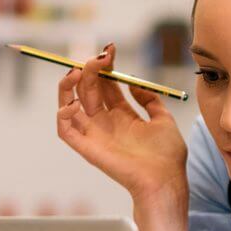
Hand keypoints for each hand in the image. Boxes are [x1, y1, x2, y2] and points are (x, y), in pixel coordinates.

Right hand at [57, 43, 187, 201]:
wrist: (165, 180)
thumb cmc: (167, 156)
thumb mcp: (164, 120)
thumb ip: (150, 100)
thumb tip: (135, 84)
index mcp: (123, 115)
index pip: (107, 85)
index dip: (106, 66)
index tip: (110, 50)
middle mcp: (106, 122)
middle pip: (88, 88)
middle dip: (90, 69)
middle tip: (98, 57)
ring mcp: (95, 134)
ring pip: (69, 104)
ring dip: (68, 85)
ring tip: (77, 71)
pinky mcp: (86, 148)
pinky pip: (65, 129)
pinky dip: (63, 114)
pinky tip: (75, 103)